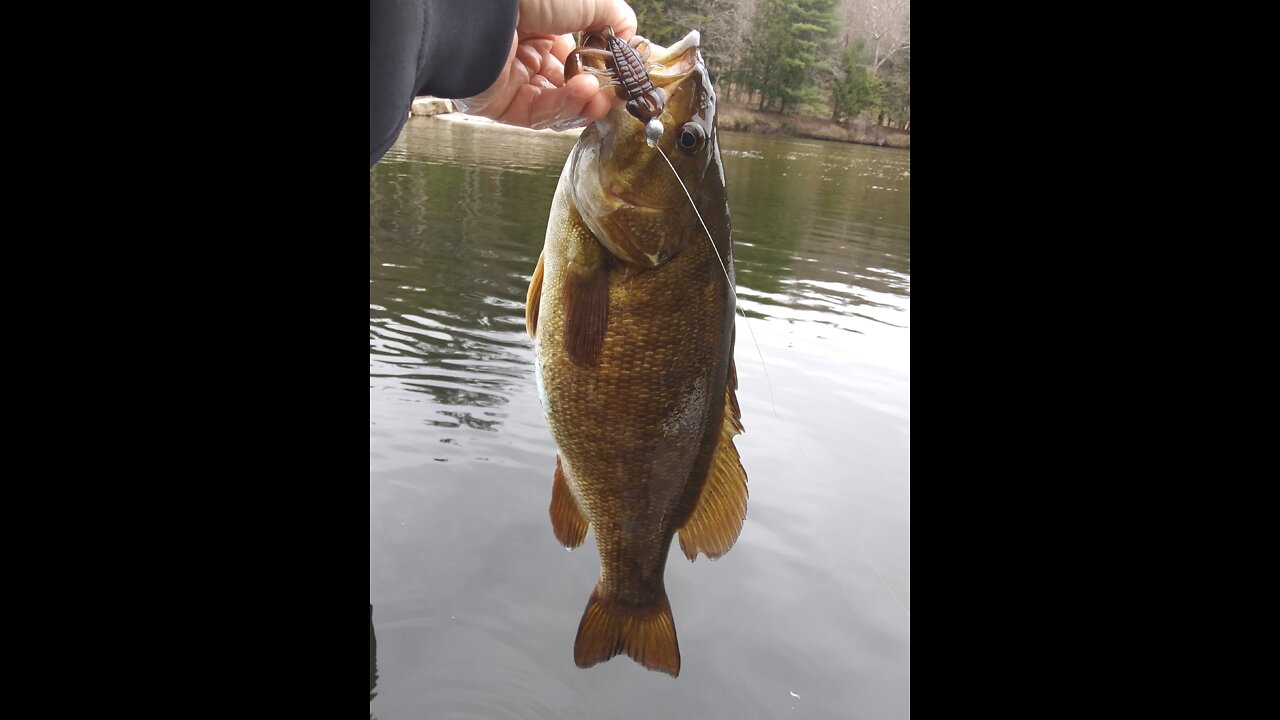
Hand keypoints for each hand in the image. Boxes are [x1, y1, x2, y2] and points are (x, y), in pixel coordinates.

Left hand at [456, 0, 637, 129]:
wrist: (482, 8)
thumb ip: (613, 18)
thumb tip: (628, 39)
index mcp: (540, 25)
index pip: (576, 54)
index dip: (599, 66)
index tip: (621, 73)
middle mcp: (523, 51)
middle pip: (566, 84)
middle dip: (594, 92)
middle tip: (615, 94)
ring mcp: (510, 78)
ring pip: (555, 104)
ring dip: (583, 102)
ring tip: (601, 98)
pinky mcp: (498, 103)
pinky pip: (538, 114)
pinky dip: (565, 107)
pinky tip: (584, 95)